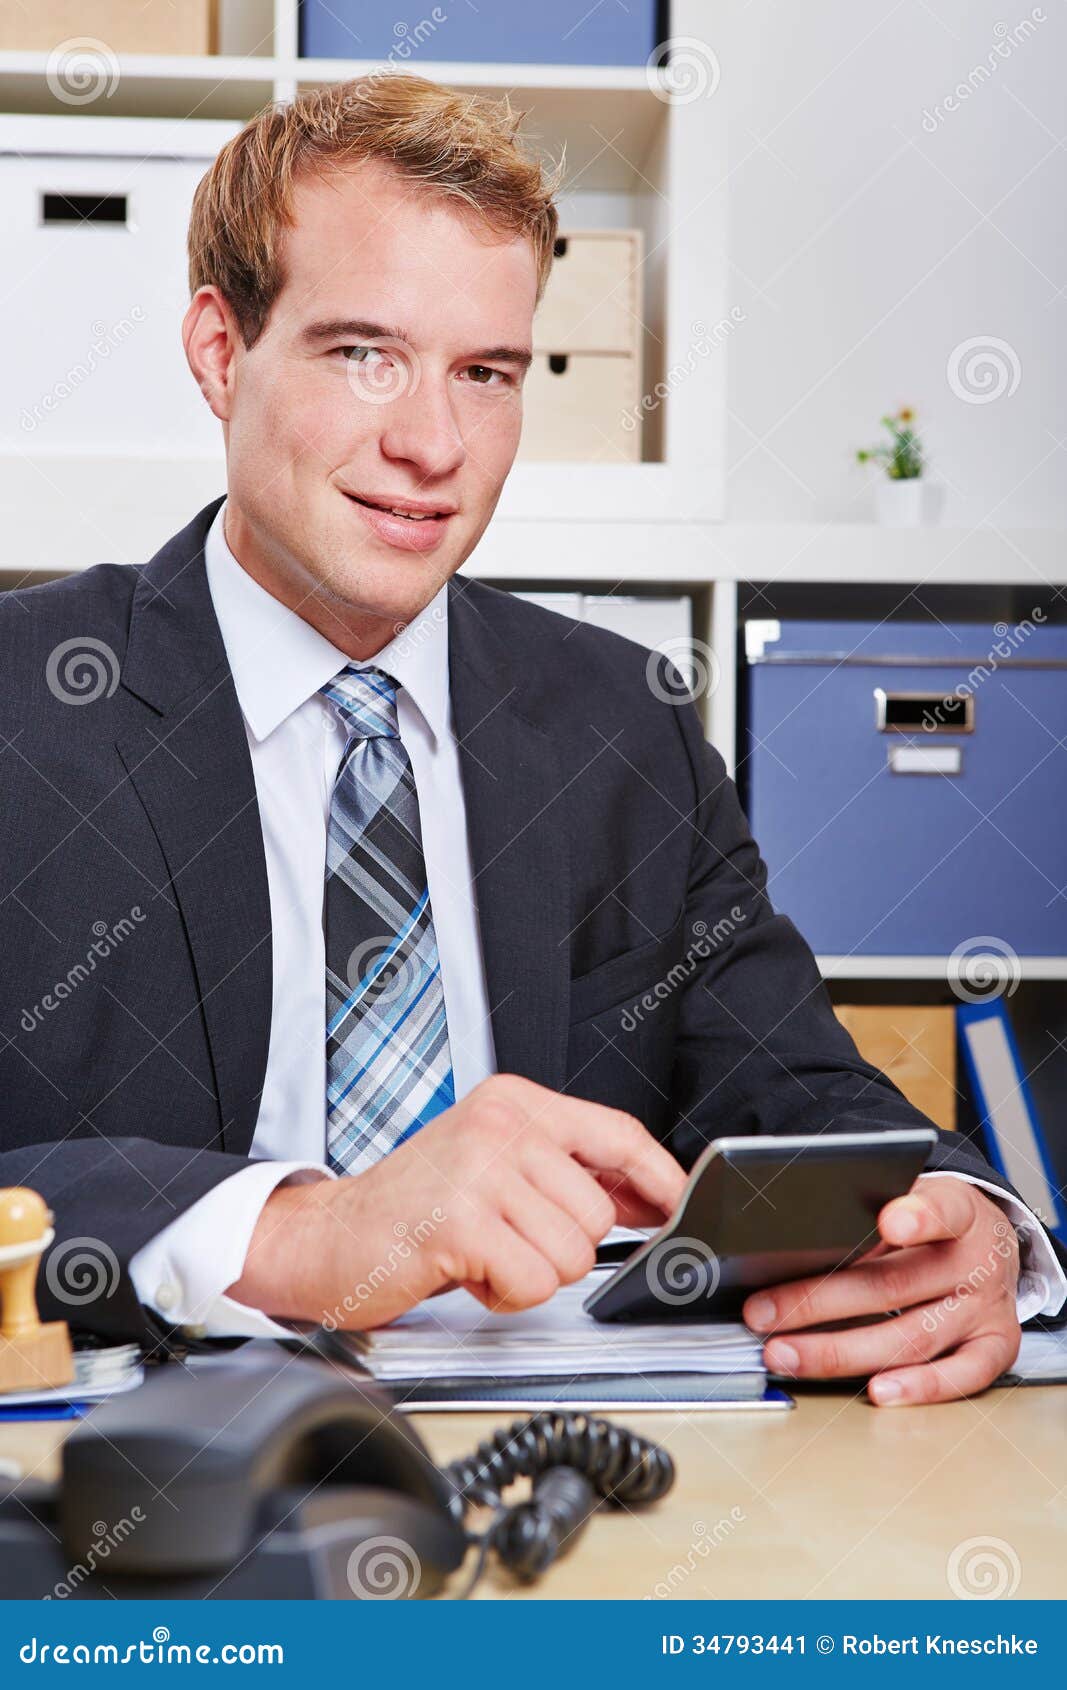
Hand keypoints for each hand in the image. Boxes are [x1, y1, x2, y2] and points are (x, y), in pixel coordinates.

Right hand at [227, 1074, 685, 1328]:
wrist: (327, 1236)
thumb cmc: (412, 1207)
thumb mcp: (494, 1164)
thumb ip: (566, 1171)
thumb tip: (644, 1197)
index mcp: (512, 1102)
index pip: (616, 1133)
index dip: (658, 1175)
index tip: (680, 1203)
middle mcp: (499, 1124)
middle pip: (597, 1212)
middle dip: (560, 1247)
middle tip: (504, 1239)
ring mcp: (480, 1169)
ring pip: (571, 1253)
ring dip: (529, 1273)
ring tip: (481, 1251)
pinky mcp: (461, 1221)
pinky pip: (531, 1282)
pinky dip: (503, 1294)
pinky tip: (465, 1269)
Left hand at [742, 1178, 1021, 1405]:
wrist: (992, 1242)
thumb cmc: (934, 1221)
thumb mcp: (909, 1198)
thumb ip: (865, 1214)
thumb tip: (788, 1242)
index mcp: (960, 1211)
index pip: (942, 1209)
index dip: (917, 1217)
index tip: (888, 1221)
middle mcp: (977, 1261)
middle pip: (894, 1285)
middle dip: (818, 1302)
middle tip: (763, 1312)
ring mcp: (986, 1308)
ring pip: (911, 1337)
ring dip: (840, 1351)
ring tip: (787, 1354)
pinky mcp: (996, 1346)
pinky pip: (959, 1376)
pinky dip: (918, 1387)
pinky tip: (875, 1391)